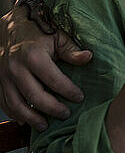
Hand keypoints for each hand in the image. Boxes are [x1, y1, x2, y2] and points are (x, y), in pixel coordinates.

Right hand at [0, 5, 91, 130]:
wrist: (12, 26)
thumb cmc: (39, 30)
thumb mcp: (58, 35)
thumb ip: (72, 50)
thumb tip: (88, 58)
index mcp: (33, 56)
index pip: (53, 79)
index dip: (67, 91)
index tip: (79, 97)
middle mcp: (16, 68)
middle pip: (34, 96)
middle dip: (51, 108)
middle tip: (65, 114)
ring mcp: (5, 76)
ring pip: (16, 104)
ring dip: (31, 117)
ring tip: (45, 126)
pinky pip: (4, 102)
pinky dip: (14, 113)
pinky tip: (25, 121)